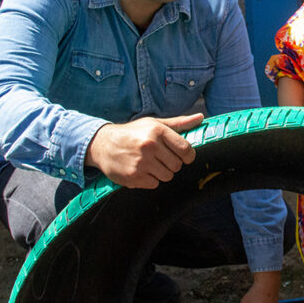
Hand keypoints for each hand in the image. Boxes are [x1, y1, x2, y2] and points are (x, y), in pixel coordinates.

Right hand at [86, 114, 203, 187]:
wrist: (102, 144)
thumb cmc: (132, 133)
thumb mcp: (154, 123)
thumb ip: (179, 123)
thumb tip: (201, 118)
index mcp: (157, 131)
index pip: (186, 150)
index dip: (188, 156)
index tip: (183, 156)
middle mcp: (150, 146)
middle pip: (177, 165)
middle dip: (172, 164)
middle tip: (160, 158)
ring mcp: (141, 162)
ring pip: (167, 176)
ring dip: (162, 172)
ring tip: (150, 163)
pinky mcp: (134, 176)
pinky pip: (154, 184)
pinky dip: (150, 180)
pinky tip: (141, 170)